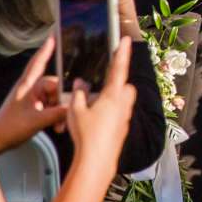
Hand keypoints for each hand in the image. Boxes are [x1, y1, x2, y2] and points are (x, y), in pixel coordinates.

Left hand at [0, 40, 67, 154]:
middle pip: (55, 87)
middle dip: (62, 102)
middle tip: (66, 115)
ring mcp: (33, 99)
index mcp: (27, 86)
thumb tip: (74, 107)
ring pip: (55, 99)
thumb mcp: (36, 121)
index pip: (38, 63)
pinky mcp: (35, 109)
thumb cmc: (9, 128)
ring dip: (60, 112)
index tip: (53, 37)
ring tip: (59, 126)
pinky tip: (56, 127)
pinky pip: (52, 108)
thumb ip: (57, 113)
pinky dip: (56, 116)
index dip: (46, 50)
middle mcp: (30, 89)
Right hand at [65, 37, 137, 167]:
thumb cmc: (86, 134)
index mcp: (113, 95)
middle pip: (125, 88)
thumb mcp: (75, 110)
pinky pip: (119, 116)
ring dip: (113, 100)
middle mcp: (123, 105)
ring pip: (123, 102)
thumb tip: (80, 84)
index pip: (119, 68)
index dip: (122, 53)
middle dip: (117, 85)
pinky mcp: (123, 129)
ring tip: (93, 107)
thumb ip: (78, 93)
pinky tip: (96, 123)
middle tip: (100, 88)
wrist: (97, 161)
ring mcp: (125, 118)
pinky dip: (110, 115)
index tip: (126, 40)